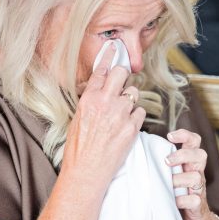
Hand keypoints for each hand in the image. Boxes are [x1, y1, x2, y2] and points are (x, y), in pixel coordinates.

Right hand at [61, 43, 144, 184]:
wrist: (86, 171)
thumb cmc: (78, 147)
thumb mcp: (78, 117)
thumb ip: (91, 100)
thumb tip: (101, 89)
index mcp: (89, 98)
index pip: (102, 70)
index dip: (109, 57)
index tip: (115, 48)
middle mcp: (106, 102)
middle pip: (122, 73)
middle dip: (123, 75)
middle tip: (122, 82)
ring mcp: (120, 114)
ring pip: (134, 93)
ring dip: (130, 100)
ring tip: (120, 114)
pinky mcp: (132, 127)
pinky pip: (140, 112)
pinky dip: (135, 117)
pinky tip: (125, 126)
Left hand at [166, 129, 215, 219]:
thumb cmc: (176, 196)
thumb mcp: (169, 177)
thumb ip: (159, 165)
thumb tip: (131, 152)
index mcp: (189, 163)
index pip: (194, 141)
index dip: (185, 135)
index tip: (169, 136)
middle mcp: (197, 173)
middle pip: (200, 154)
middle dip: (183, 155)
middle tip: (166, 161)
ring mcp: (199, 189)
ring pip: (196, 177)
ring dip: (179, 180)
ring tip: (167, 186)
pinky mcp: (198, 205)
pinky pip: (193, 199)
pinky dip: (181, 199)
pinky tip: (172, 201)